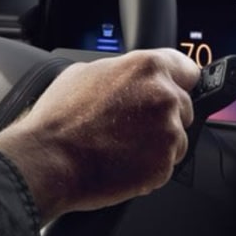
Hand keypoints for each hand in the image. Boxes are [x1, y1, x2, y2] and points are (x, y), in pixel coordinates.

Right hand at [0, 48, 199, 222]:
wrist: (48, 160)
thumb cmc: (60, 119)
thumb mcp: (86, 72)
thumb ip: (122, 71)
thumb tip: (130, 76)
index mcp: (148, 68)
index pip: (188, 70)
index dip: (178, 82)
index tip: (174, 90)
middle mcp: (165, 97)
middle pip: (183, 106)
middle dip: (164, 116)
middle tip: (131, 126)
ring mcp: (168, 133)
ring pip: (177, 138)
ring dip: (159, 144)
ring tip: (123, 146)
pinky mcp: (164, 165)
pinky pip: (166, 165)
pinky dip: (150, 167)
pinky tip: (122, 162)